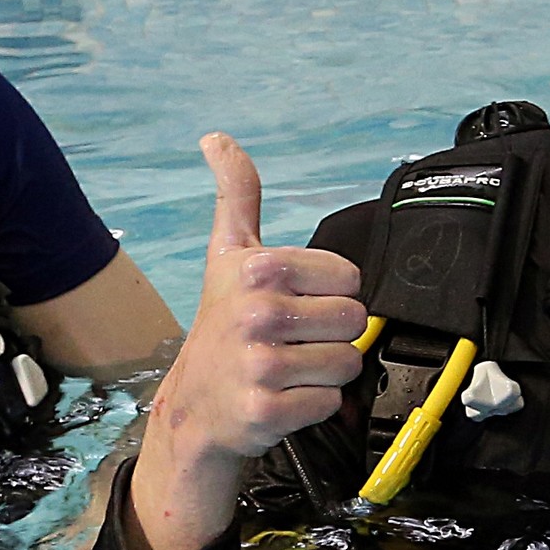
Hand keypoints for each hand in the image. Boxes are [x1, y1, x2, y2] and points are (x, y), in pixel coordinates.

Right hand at [140, 135, 369, 491]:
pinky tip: (281, 397)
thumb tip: (217, 138)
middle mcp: (257, 313)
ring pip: (348, 364)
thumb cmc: (220, 326)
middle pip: (355, 320)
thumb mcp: (227, 253)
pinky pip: (330, 403)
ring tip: (287, 369)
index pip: (350, 278)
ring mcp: (260, 365)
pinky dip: (312, 406)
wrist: (194, 405)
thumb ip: (237, 194)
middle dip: (330, 335)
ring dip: (323, 373)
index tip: (293, 305)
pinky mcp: (266, 411)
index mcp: (259, 269)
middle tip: (292, 341)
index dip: (328, 295)